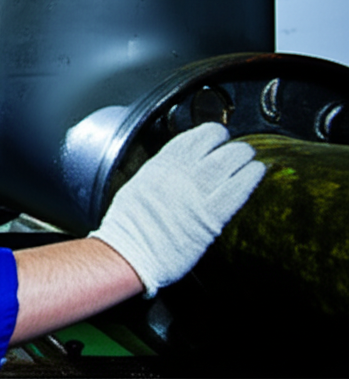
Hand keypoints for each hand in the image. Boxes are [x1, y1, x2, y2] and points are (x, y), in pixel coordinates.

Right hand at [89, 122, 264, 297]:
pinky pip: (237, 190)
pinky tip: (257, 172)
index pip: (192, 138)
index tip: (216, 135)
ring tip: (250, 159)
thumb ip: (160, 174)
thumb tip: (176, 169)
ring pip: (230, 162)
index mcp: (160, 166)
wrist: (129, 252)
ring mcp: (197, 194)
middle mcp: (180, 175)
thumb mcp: (138, 185)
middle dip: (230, 145)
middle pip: (215, 147)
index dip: (209, 133)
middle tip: (238, 149)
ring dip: (244, 157)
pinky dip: (250, 177)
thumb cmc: (129, 225)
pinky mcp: (211, 217)